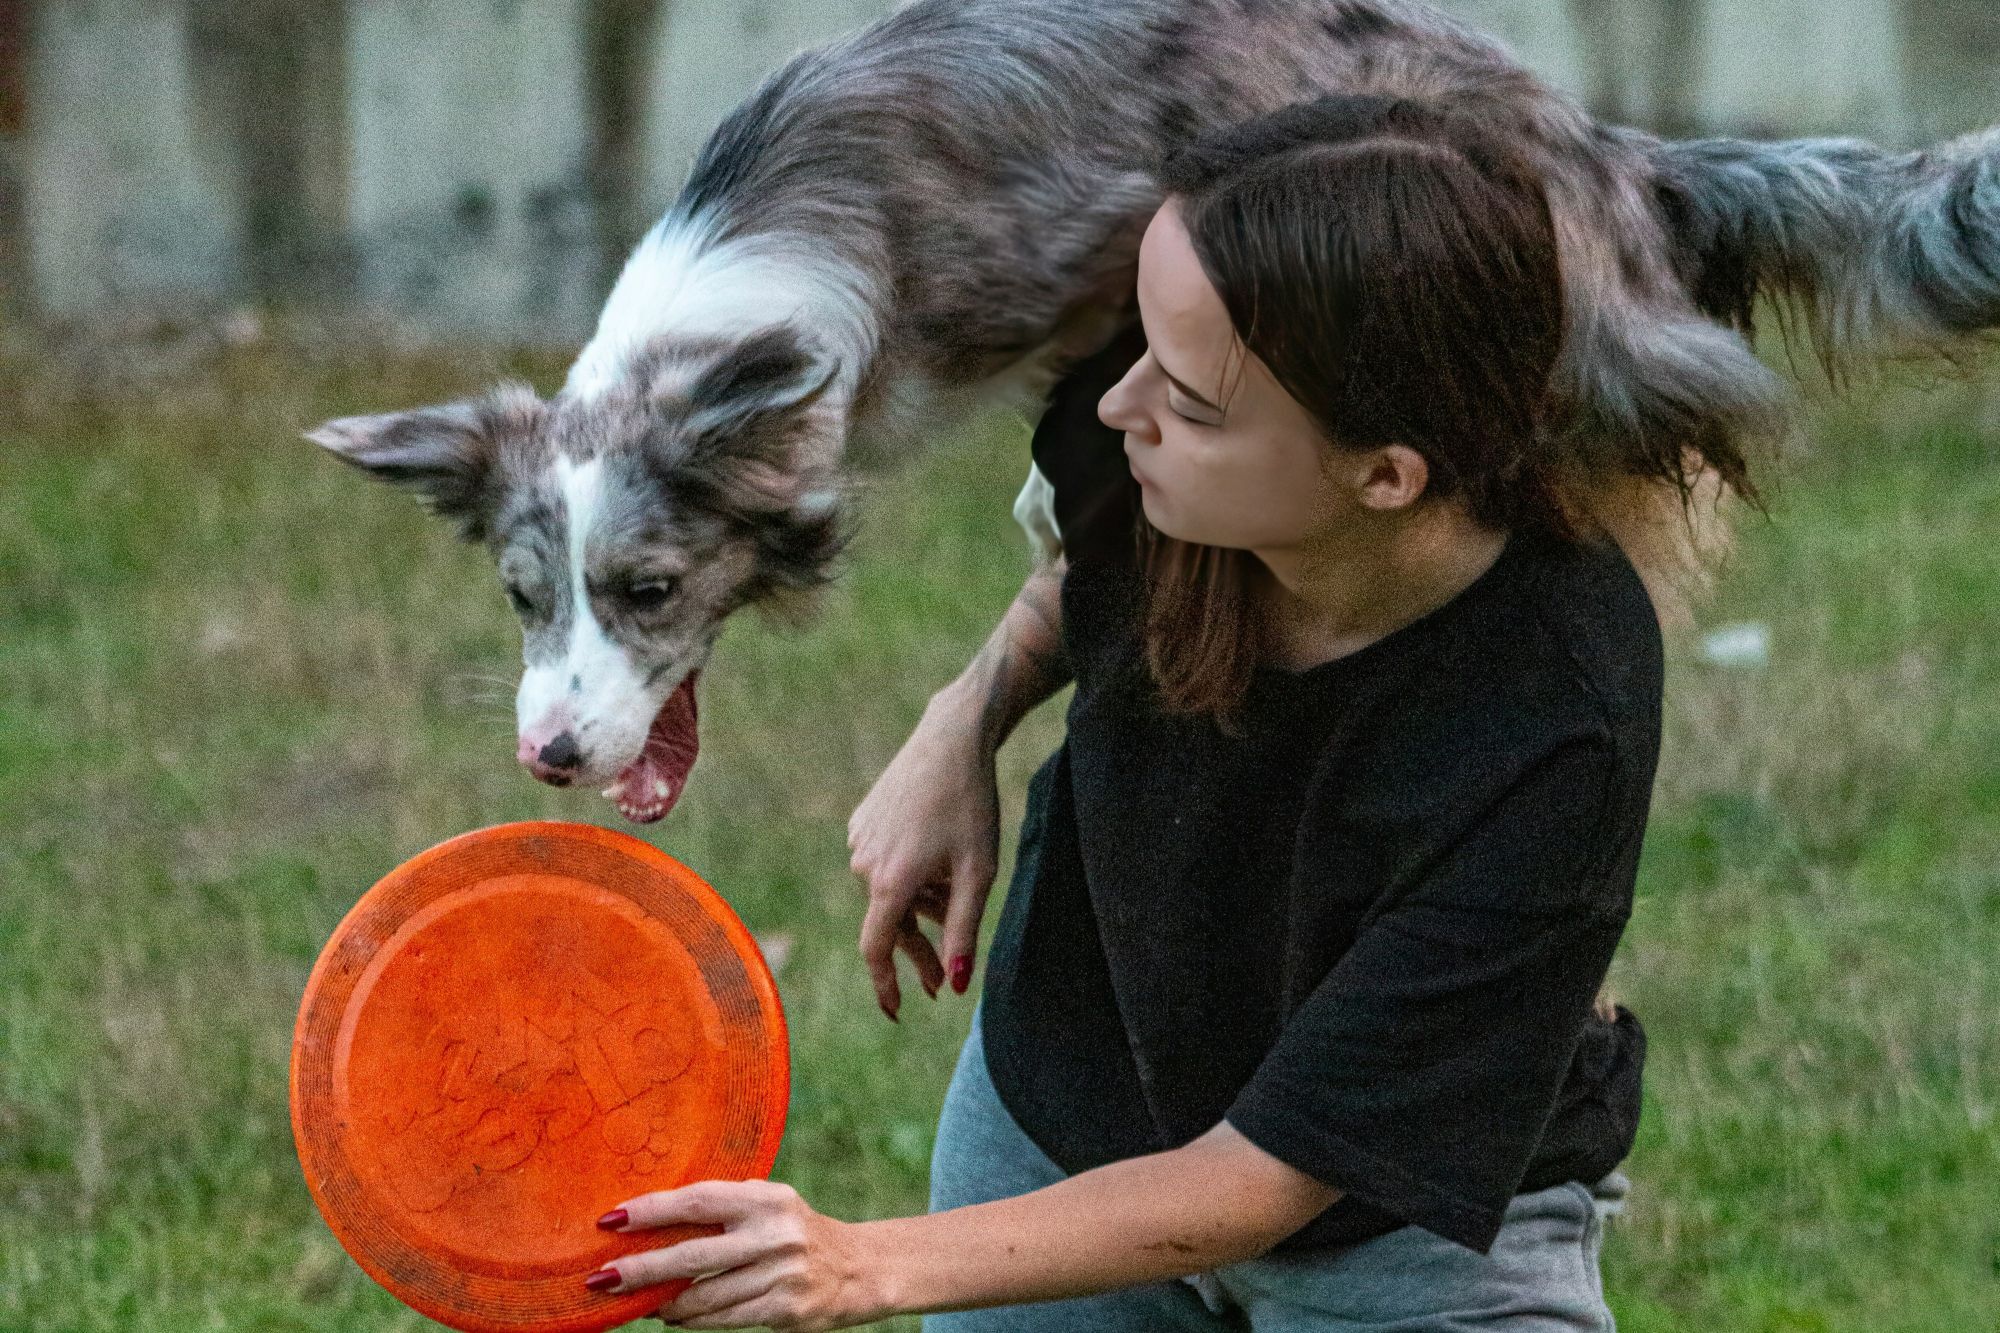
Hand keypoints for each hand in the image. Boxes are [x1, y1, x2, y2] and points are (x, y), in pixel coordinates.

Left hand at [591, 1180, 890, 1330]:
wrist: (859, 1268)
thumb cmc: (794, 1230)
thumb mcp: (768, 1205)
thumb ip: (723, 1206)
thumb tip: (649, 1217)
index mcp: (765, 1198)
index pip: (697, 1200)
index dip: (651, 1210)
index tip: (611, 1219)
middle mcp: (774, 1233)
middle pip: (692, 1253)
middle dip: (642, 1268)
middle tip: (603, 1278)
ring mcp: (781, 1273)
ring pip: (704, 1295)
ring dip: (663, 1303)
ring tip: (636, 1302)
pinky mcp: (784, 1308)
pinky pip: (723, 1318)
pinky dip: (692, 1319)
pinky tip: (672, 1316)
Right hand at [846, 685, 1000, 1020]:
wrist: (950, 740)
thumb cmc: (971, 807)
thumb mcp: (978, 874)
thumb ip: (963, 932)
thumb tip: (957, 987)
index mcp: (889, 882)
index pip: (877, 949)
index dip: (885, 985)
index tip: (896, 1011)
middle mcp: (864, 865)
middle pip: (889, 923)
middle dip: (917, 952)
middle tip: (942, 982)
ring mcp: (860, 841)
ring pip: (889, 893)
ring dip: (919, 906)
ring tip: (956, 892)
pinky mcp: (863, 821)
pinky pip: (884, 865)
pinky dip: (909, 876)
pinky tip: (938, 857)